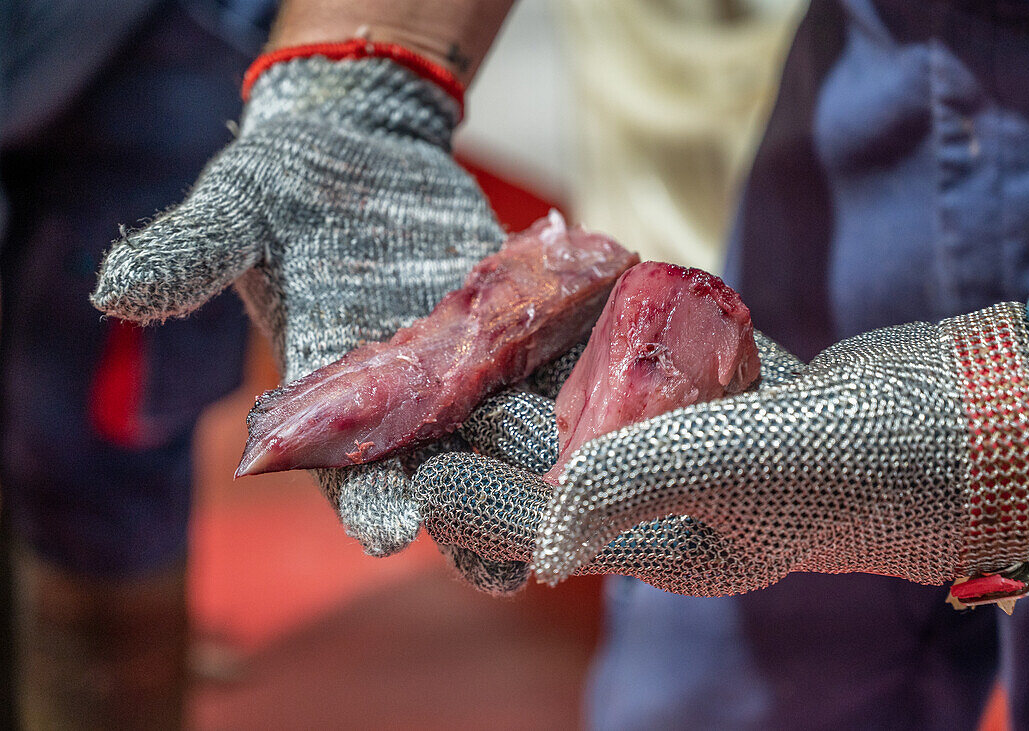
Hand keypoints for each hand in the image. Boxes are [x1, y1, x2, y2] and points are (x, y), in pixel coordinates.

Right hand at [91, 54, 525, 587]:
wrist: (360, 146)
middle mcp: (405, 397)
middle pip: (440, 469)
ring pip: (505, 428)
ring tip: (576, 479)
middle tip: (513, 538)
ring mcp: (468, 365)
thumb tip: (117, 291)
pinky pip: (551, 359)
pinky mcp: (516, 324)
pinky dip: (578, 377)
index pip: (346, 469)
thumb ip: (191, 254)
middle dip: (473, 503)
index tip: (389, 535)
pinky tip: (618, 397)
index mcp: (332, 396)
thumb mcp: (235, 210)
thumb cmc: (286, 186)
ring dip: (540, 456)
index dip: (364, 502)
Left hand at [414, 333, 820, 596]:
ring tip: (485, 339)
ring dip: (544, 377)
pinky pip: (641, 366)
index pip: (549, 531)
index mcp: (665, 543)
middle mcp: (669, 497)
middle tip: (437, 391)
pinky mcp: (714, 392)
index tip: (422, 472)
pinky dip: (606, 337)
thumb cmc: (852, 460)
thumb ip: (637, 482)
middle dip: (497, 432)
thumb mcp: (742, 471)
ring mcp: (692, 440)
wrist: (953, 419)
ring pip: (594, 410)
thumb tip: (537, 527)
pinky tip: (568, 300)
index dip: (483, 506)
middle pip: (558, 465)